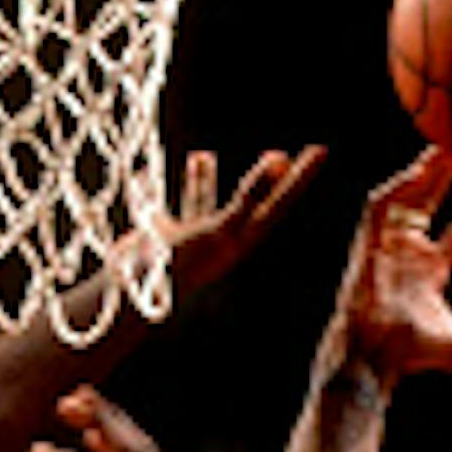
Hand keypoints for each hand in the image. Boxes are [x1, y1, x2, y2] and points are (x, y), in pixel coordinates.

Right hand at [151, 145, 326, 295]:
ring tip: (200, 154)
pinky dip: (152, 196)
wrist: (131, 299)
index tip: (321, 151)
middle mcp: (218, 243)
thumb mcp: (218, 229)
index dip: (300, 178)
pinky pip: (163, 211)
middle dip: (264, 178)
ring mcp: (188, 243)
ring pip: (200, 204)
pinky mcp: (159, 244)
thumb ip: (248, 199)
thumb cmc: (177, 268)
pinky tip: (142, 176)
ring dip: (203, 180)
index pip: (279, 204)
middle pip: (250, 203)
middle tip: (281, 153)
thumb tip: (279, 161)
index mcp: (238, 242)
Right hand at [336, 149, 451, 382]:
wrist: (372, 355)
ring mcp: (388, 246)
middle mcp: (409, 253)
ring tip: (443, 142)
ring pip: (406, 197)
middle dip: (446, 175)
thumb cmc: (413, 354)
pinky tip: (418, 171)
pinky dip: (397, 187)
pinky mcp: (367, 243)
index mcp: (430, 272)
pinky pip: (379, 206)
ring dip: (423, 170)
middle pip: (430, 203)